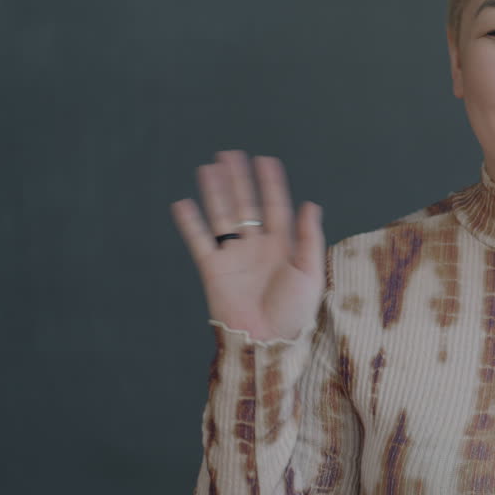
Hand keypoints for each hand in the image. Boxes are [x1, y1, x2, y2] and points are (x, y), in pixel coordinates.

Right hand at [171, 150, 325, 341]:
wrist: (268, 340)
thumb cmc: (294, 311)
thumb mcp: (310, 272)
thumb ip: (310, 237)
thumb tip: (311, 204)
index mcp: (283, 246)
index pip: (276, 206)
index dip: (271, 183)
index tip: (265, 159)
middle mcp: (257, 247)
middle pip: (246, 205)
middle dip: (239, 180)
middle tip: (230, 154)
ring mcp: (234, 257)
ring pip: (222, 216)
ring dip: (215, 192)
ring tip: (209, 168)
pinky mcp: (213, 269)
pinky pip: (200, 241)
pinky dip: (190, 223)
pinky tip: (184, 202)